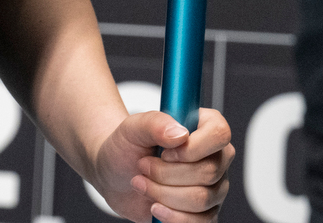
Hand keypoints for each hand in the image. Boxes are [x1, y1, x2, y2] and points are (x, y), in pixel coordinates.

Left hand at [88, 107, 232, 221]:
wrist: (115, 175)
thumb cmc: (127, 147)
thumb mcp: (131, 127)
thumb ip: (154, 122)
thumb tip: (180, 134)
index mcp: (202, 129)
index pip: (219, 134)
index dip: (193, 146)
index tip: (165, 152)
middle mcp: (214, 159)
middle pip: (208, 172)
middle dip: (165, 172)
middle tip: (143, 165)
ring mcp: (213, 188)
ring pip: (201, 198)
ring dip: (162, 193)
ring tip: (142, 182)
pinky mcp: (205, 214)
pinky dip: (171, 216)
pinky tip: (155, 206)